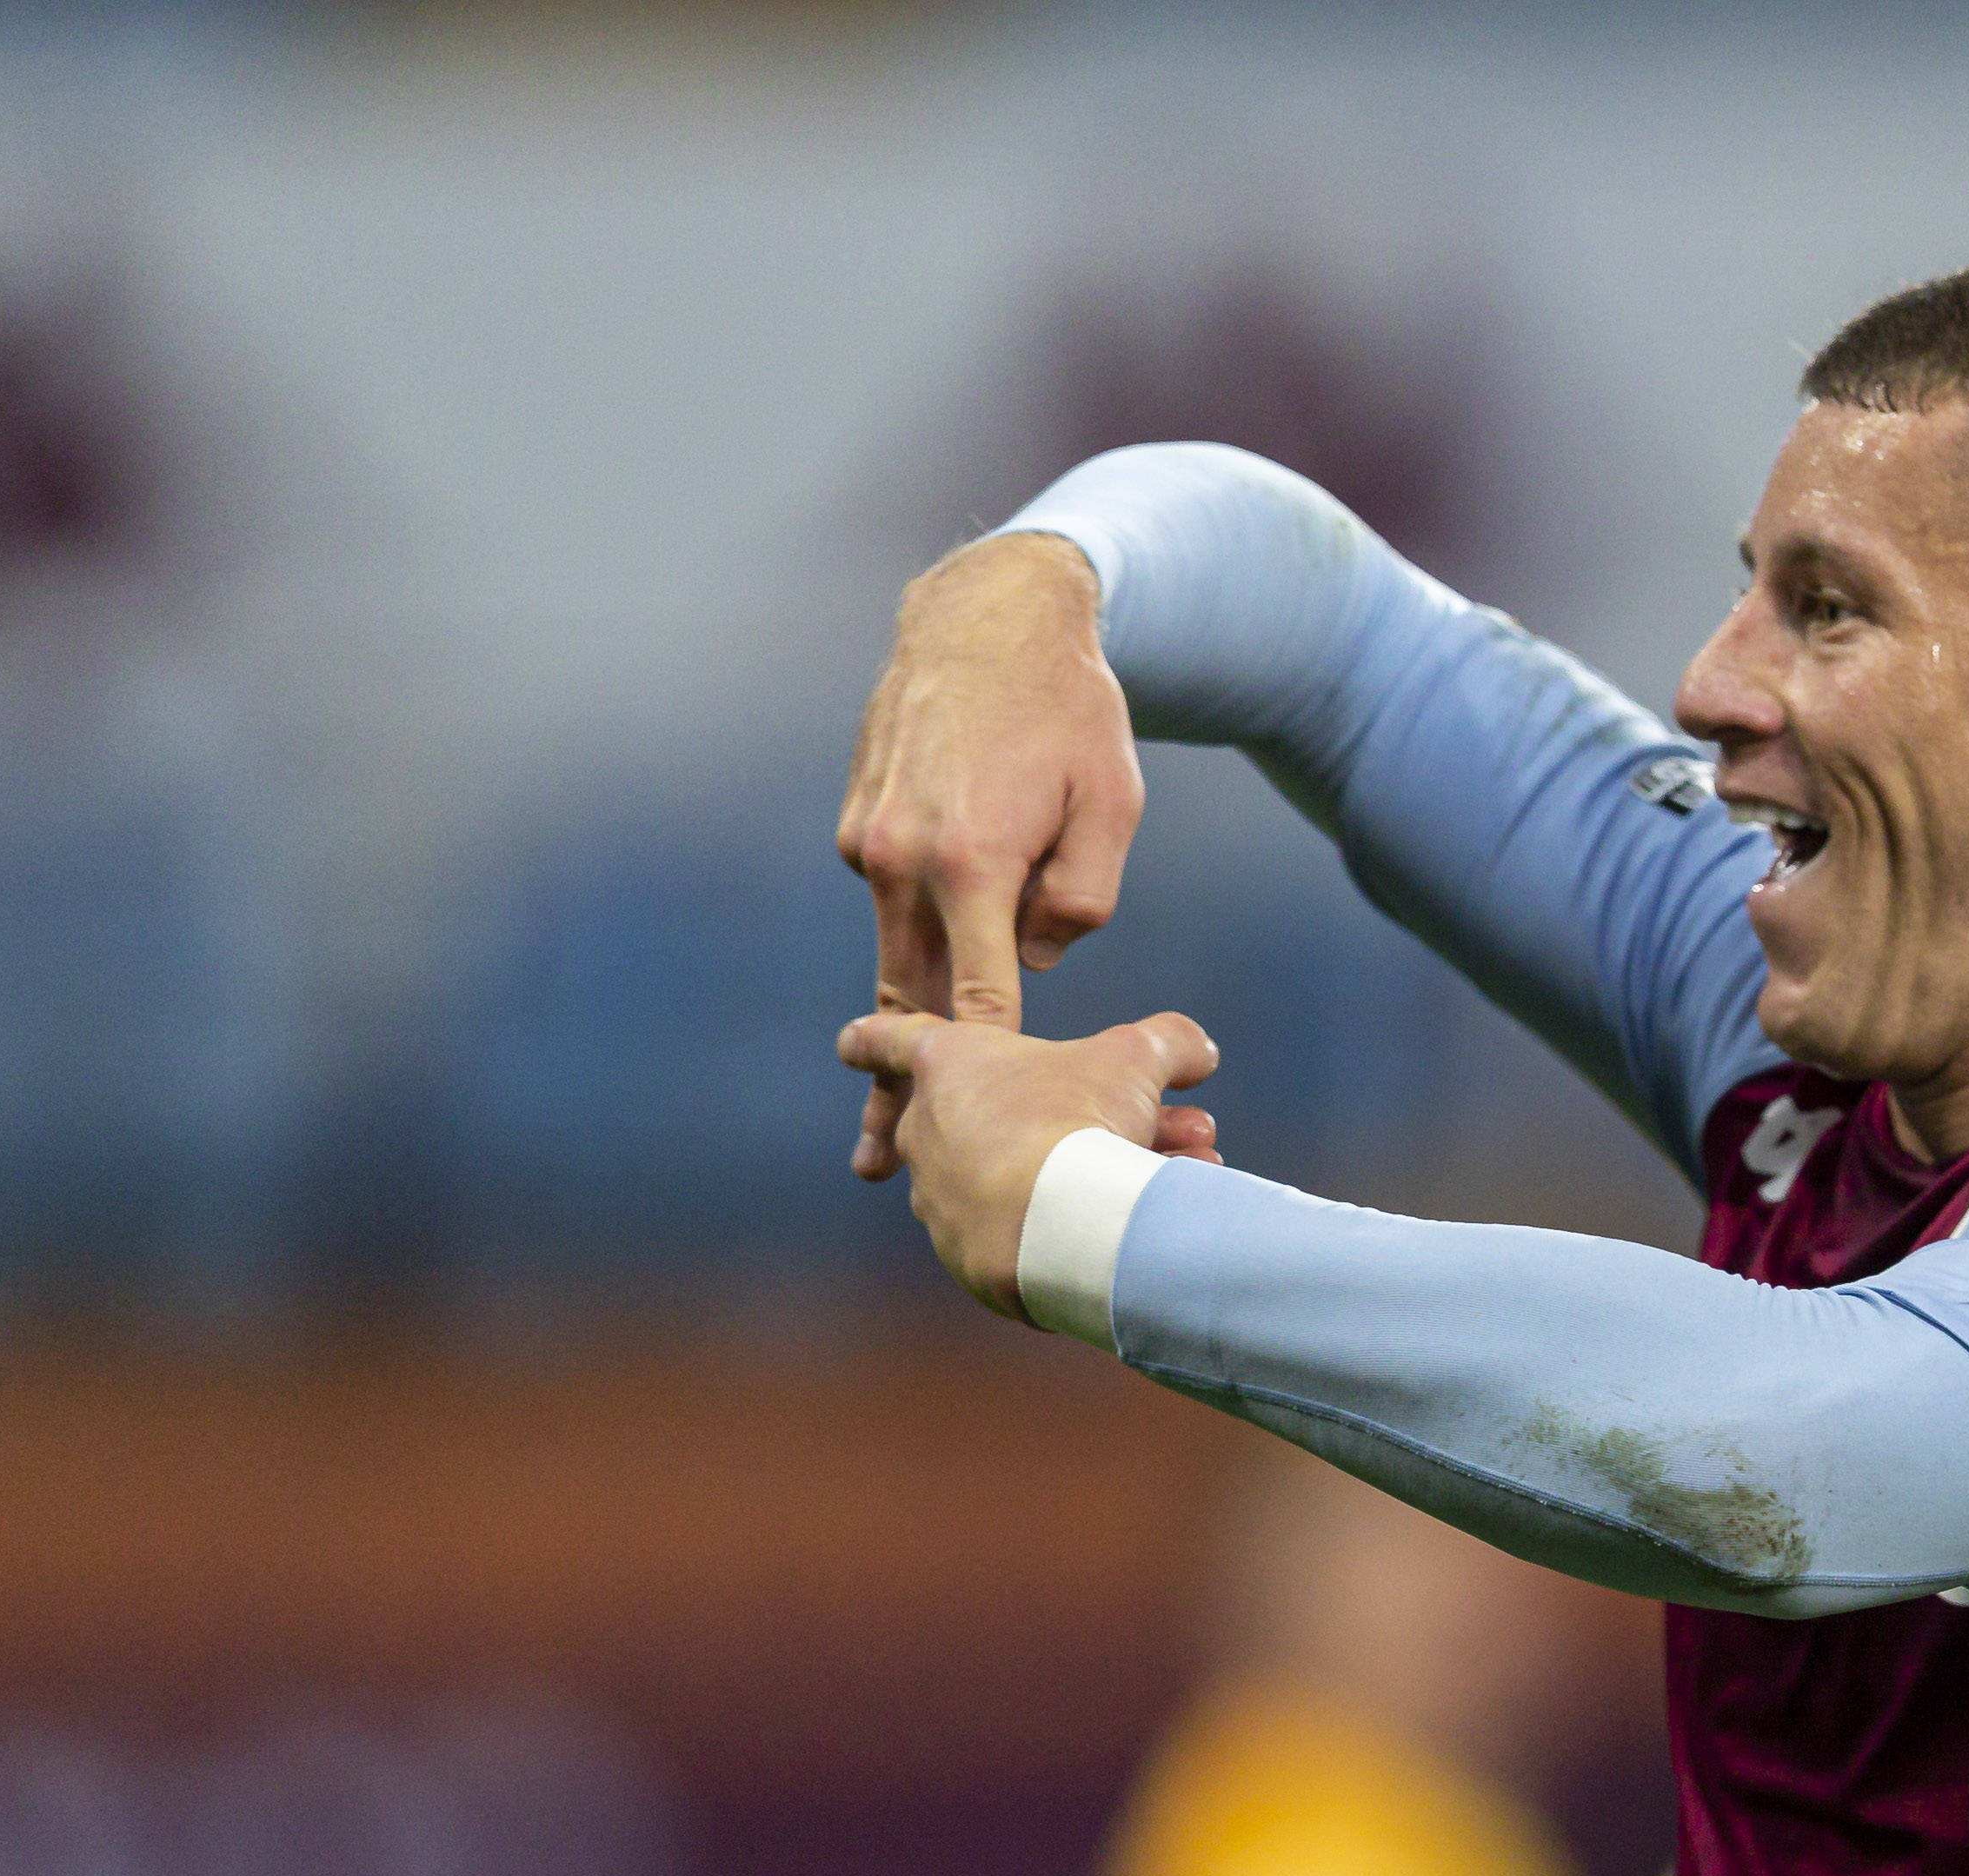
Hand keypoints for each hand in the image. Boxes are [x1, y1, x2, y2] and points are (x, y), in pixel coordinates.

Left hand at [834, 1007, 1220, 1318]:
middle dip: (1082, 1115)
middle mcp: (927, 1133)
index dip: (874, 1038)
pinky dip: (1074, 1222)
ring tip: (1179, 1171)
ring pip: (1025, 1175)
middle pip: (995, 1114)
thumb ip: (1167, 1043)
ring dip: (1093, 1169)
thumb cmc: (1081, 1118)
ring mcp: (941, 1203)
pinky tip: (1137, 1222)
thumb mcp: (1136, 1059)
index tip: (848, 1042)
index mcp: (946, 1067)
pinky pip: (1025, 1232)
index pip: (892, 1040)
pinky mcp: (967, 1262)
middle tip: (1161, 1123)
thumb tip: (1197, 1050)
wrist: (1061, 1222)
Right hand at [835, 531, 1143, 1178]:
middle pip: (903, 995)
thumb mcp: (1113, 809)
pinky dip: (913, 922)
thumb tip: (1036, 965)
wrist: (990, 616)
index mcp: (969, 864)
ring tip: (887, 1095)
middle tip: (876, 1166)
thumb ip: (1081, 902)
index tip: (964, 1139)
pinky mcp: (854, 818)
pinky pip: (891, 894)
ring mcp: (866, 837)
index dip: (977, 1075)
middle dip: (893, 1083)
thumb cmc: (1072, 714)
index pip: (971, 1001)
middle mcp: (899, 856)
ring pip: (893, 942)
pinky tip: (944, 922)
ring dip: (906, 1004)